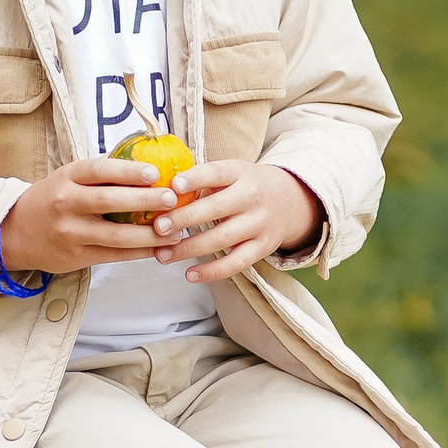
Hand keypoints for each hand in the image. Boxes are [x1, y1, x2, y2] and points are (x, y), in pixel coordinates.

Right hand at [0, 156, 183, 275]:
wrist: (15, 233)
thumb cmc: (52, 200)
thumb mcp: (68, 178)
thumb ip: (100, 174)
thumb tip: (148, 164)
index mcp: (67, 178)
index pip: (99, 170)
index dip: (127, 170)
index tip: (154, 173)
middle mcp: (66, 203)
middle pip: (109, 201)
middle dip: (145, 201)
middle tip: (172, 199)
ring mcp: (70, 232)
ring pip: (116, 235)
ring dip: (150, 234)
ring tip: (176, 231)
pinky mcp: (76, 257)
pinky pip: (114, 255)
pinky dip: (140, 252)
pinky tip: (159, 248)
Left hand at [153, 160, 323, 283]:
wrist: (288, 201)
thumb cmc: (244, 186)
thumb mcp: (229, 174)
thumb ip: (199, 182)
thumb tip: (158, 192)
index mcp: (240, 173)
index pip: (217, 173)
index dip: (196, 179)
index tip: (173, 185)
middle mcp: (252, 197)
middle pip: (216, 209)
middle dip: (184, 219)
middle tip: (158, 228)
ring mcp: (259, 224)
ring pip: (222, 239)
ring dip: (189, 249)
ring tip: (162, 255)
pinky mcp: (262, 248)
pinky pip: (235, 263)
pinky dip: (212, 272)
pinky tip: (189, 274)